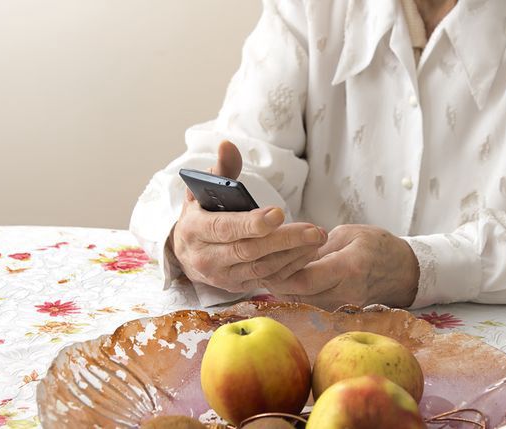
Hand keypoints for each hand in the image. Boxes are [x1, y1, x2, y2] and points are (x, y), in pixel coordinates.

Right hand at [168, 141, 326, 292]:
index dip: (251, 223)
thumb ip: (221, 169)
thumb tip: (228, 145)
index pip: (224, 228)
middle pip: (248, 251)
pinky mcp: (237, 286)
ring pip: (262, 268)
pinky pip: (267, 279)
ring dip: (293, 254)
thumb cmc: (201, 214)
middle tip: (314, 231)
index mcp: (194, 230)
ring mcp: (222, 277)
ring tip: (318, 239)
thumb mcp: (202, 191)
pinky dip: (290, 266)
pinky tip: (309, 251)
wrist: (186, 253)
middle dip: (284, 241)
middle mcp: (206, 258)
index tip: (278, 214)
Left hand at [265, 224, 418, 309]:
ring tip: (266, 268)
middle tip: (256, 263)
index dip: (278, 269)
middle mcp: (345, 293)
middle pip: (297, 292)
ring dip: (281, 286)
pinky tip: (284, 277)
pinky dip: (294, 291)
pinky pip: (309, 303)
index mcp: (349, 268)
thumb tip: (286, 253)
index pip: (303, 278)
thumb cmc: (378, 246)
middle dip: (274, 278)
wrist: (405, 271)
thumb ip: (316, 245)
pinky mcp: (339, 312)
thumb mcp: (348, 234)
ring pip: (300, 300)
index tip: (262, 257)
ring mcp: (343, 306)